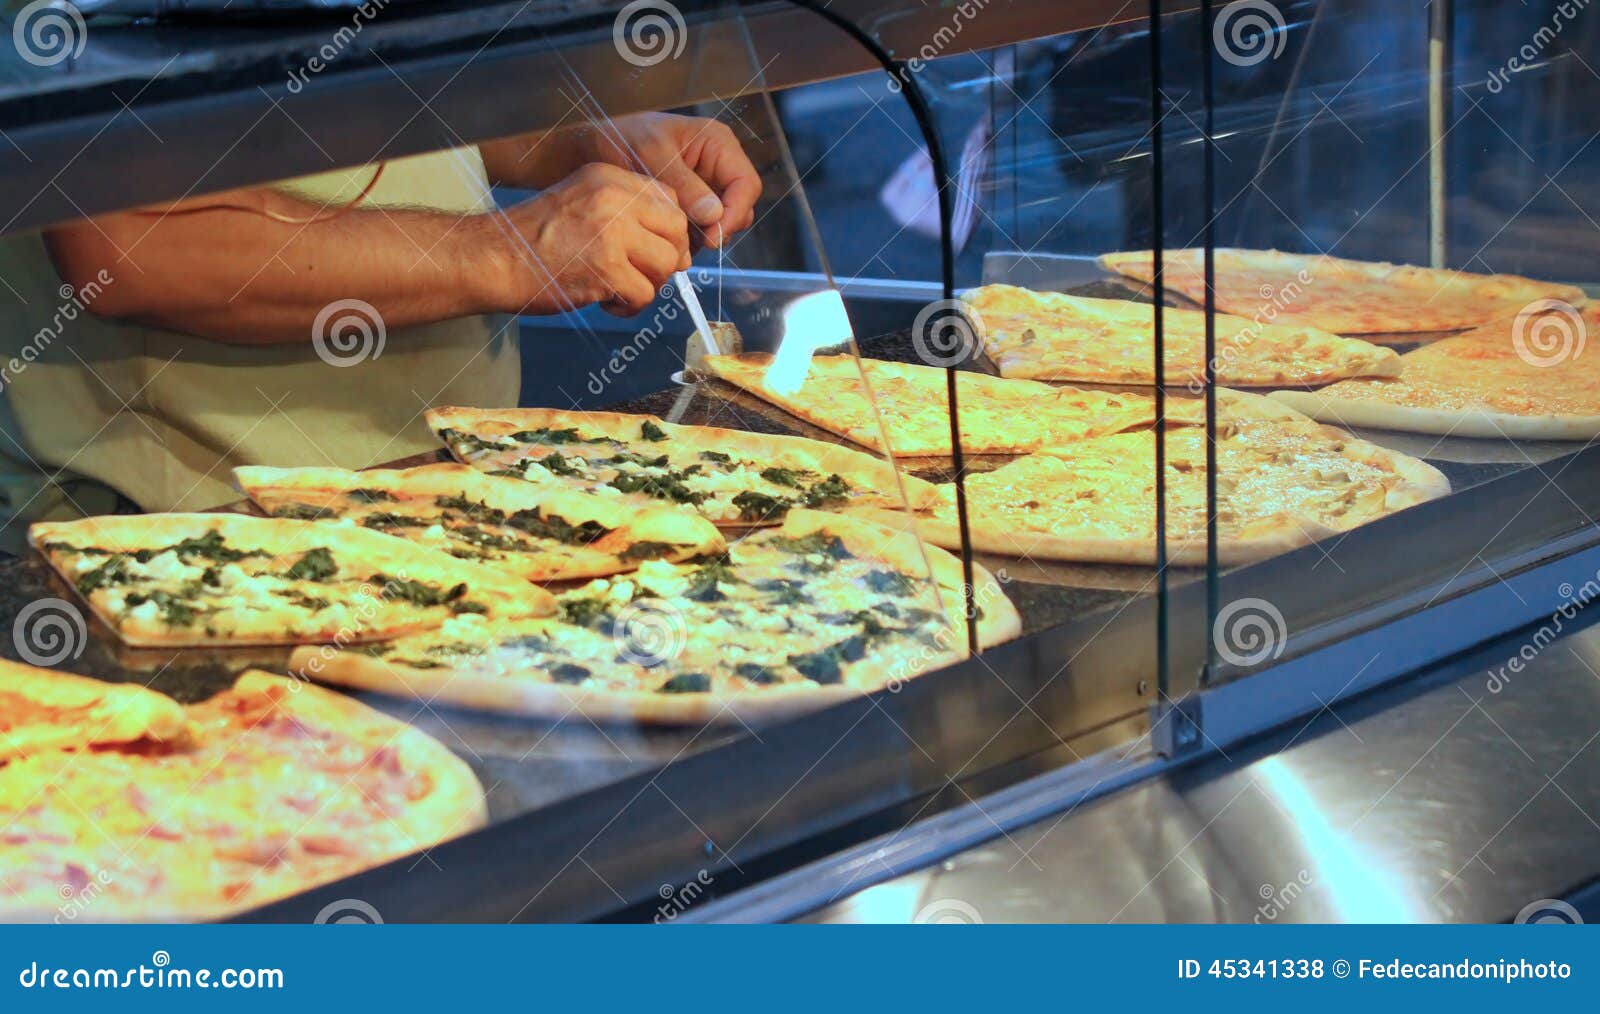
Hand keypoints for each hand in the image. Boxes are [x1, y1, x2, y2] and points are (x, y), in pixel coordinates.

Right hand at [486, 163, 689, 316]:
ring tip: (618, 289)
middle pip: (676, 230)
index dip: (669, 230)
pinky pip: (644, 295)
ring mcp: (611, 232)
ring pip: (666, 265)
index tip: (653, 249)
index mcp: (609, 177)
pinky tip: (604, 301)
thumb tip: (669, 241)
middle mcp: (614, 198)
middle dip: (667, 259)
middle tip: (642, 274)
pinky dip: (628, 307)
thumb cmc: (530, 239)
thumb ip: (623, 211)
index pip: (669, 198)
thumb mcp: (580, 201)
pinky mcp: (606, 268)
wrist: (492, 259)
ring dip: (648, 286)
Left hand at [576, 113, 761, 248]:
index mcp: (717, 143)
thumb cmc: (620, 138)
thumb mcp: (651, 156)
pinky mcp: (691, 204)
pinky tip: (665, 235)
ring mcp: (705, 186)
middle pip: (740, 207)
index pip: (746, 184)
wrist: (592, 148)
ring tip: (672, 237)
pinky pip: (702, 229)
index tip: (712, 236)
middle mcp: (717, 165)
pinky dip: (689, 238)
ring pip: (722, 222)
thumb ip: (683, 185)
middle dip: (719, 228)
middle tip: (690, 242)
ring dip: (702, 235)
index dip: (735, 213)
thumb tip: (714, 214)